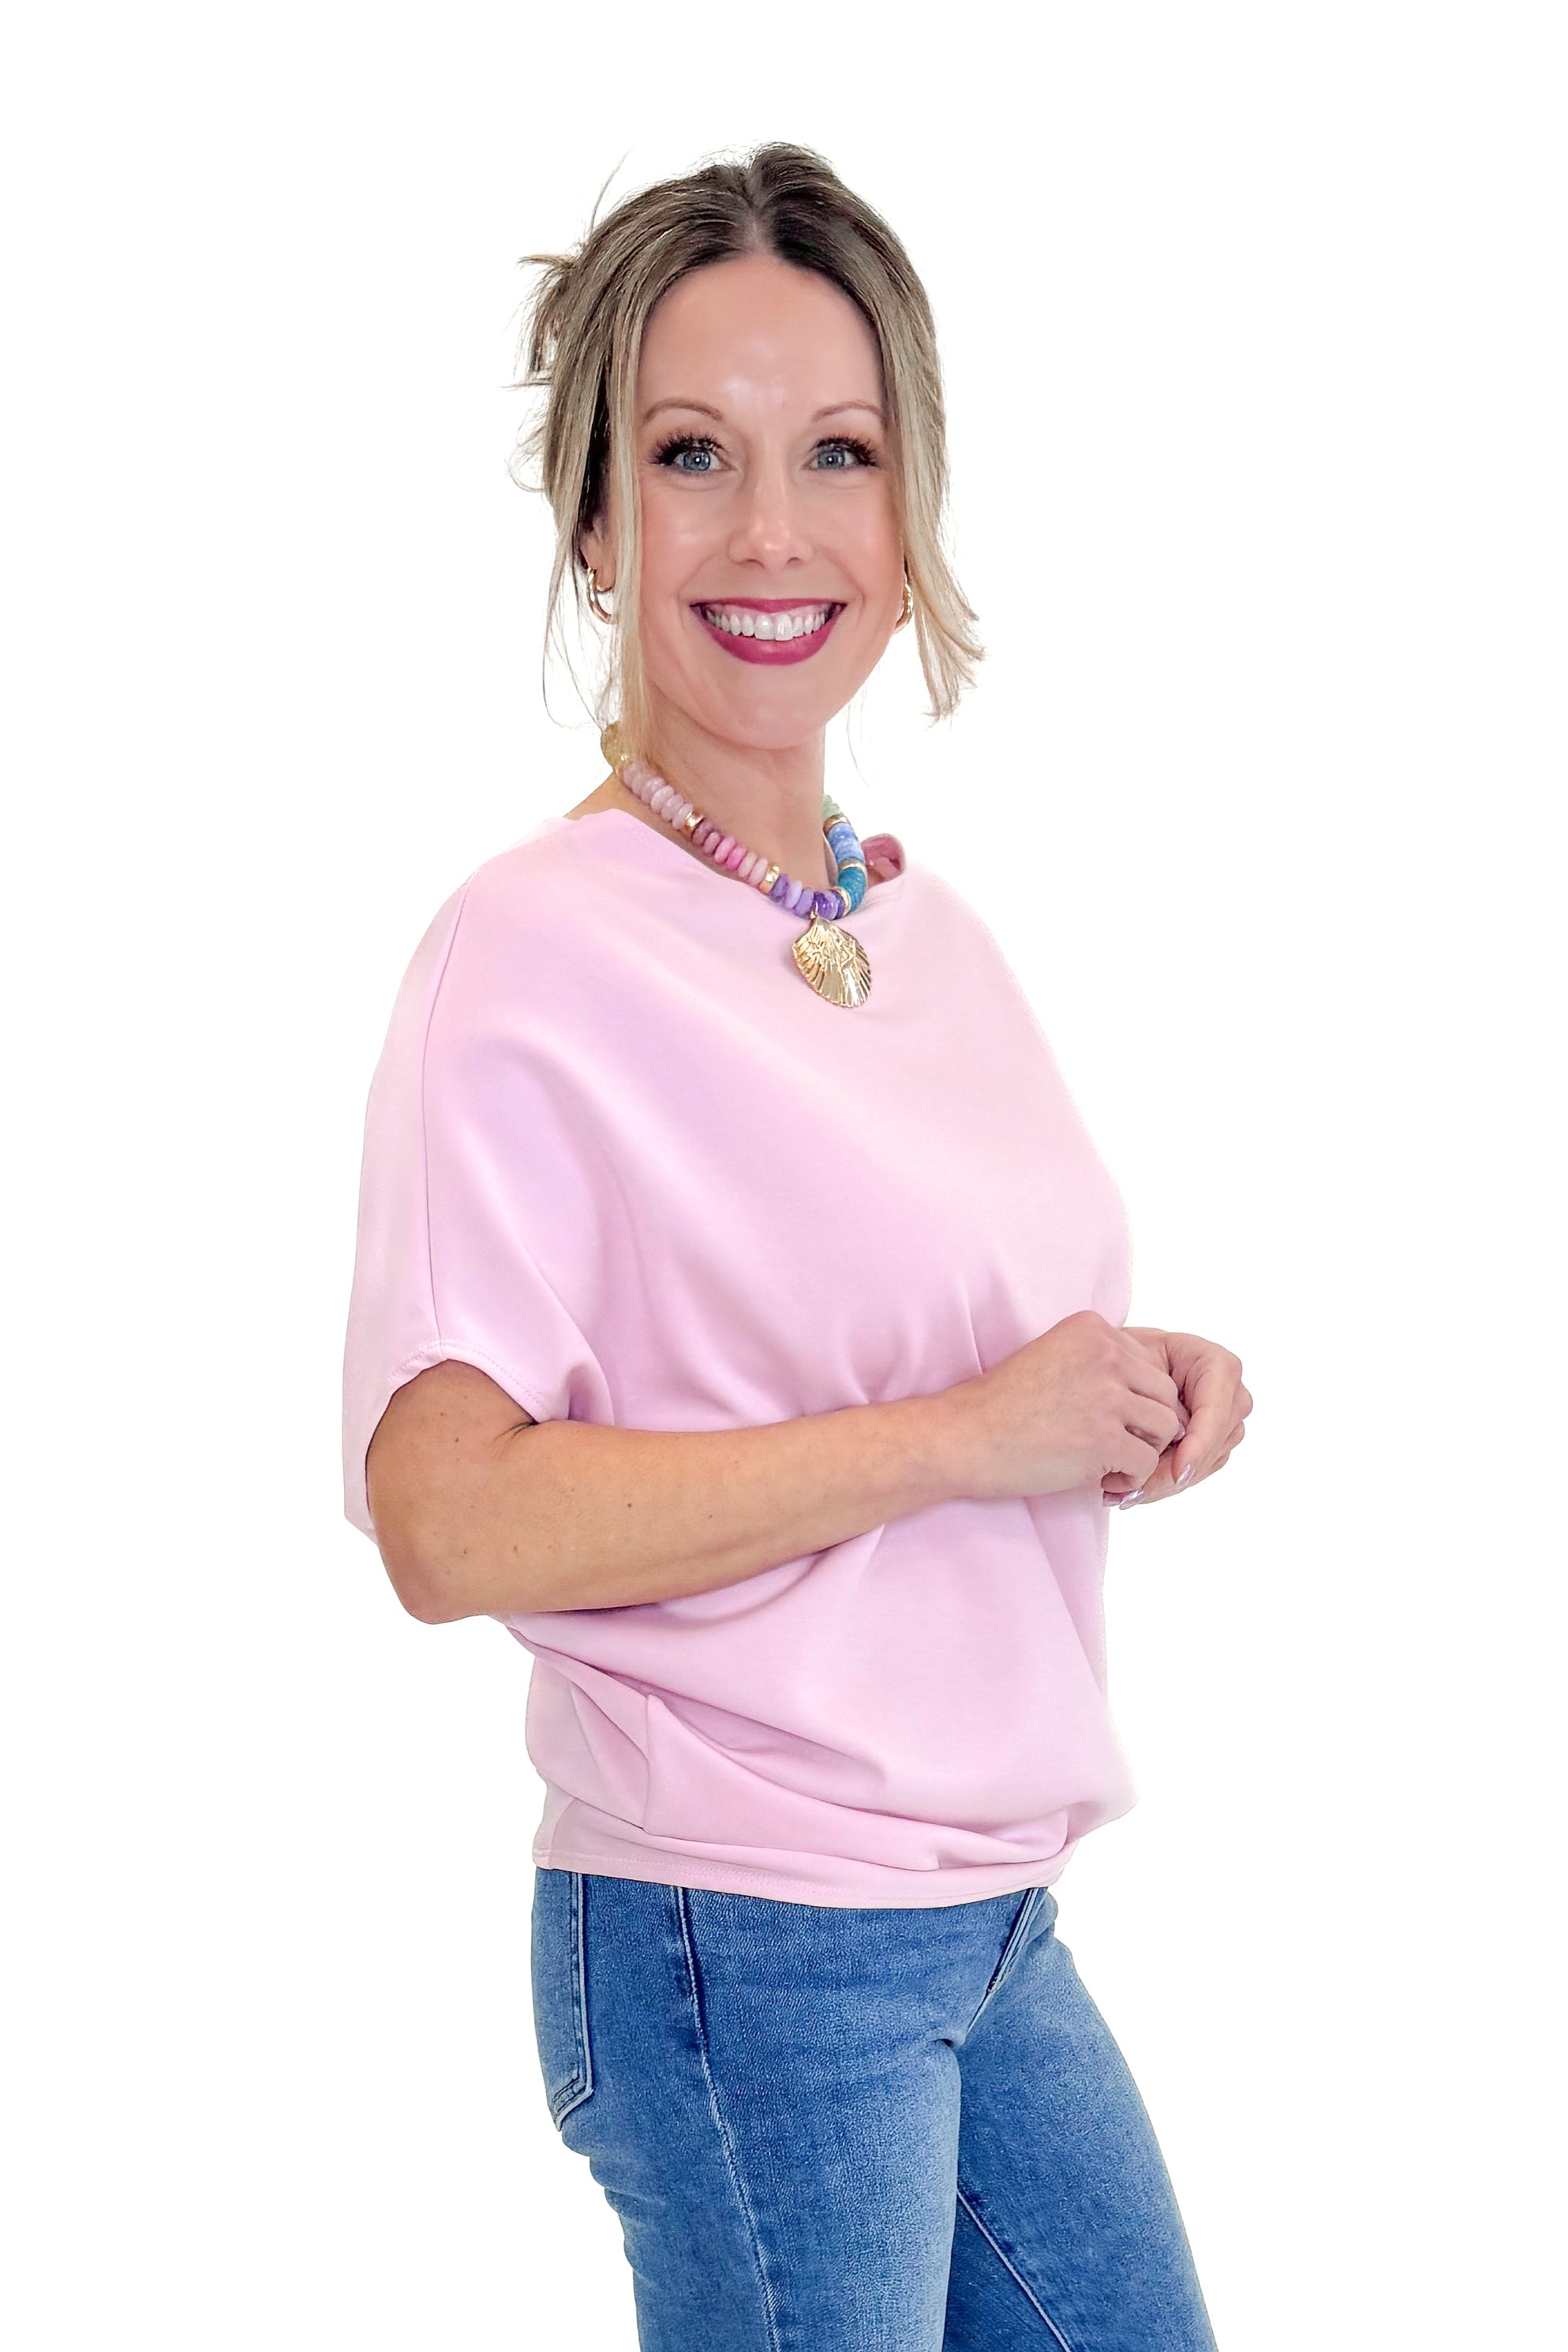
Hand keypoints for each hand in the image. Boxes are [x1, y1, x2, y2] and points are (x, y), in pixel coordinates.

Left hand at [1101, 1328, 1251, 1508]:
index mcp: (1217, 1365)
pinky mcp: (1213, 1444)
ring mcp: (1225, 1421)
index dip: (1199, 1445)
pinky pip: (1197, 1471)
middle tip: (1133, 1490)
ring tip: (1123, 1492)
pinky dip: (1165, 1484)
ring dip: (1166, 1482)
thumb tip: (1165, 1453)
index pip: (1216, 1411)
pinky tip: (1132, 1490)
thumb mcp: (1130, 1368)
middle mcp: (1230, 1394)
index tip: (1179, 1474)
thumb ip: (1149, 1401)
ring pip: (1206, 1463)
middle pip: (1215, 1443)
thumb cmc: (1121, 1358)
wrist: (1117, 1366)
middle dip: (1175, 1470)